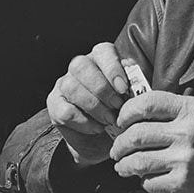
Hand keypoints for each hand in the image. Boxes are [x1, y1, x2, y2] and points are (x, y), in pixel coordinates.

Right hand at [46, 43, 129, 166]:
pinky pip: (65, 111)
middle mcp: (79, 67)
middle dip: (102, 89)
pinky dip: (84, 122)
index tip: (123, 89)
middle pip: (81, 66)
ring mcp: (63, 84)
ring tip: (109, 120)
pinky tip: (97, 128)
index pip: (103, 51)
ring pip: (72, 87)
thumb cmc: (120, 113)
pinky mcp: (54, 105)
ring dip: (94, 107)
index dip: (112, 68)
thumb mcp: (131, 98)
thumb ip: (135, 87)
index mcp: (100, 59)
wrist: (102, 141)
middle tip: (117, 107)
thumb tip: (138, 83)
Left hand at [110, 91, 193, 192]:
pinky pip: (149, 182)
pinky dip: (144, 182)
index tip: (121, 122)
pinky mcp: (184, 183)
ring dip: (124, 166)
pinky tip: (149, 180)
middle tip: (117, 150)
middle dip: (119, 144)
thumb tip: (137, 117)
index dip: (126, 113)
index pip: (147, 103)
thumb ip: (176, 113)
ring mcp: (185, 158)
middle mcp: (188, 131)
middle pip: (136, 134)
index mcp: (193, 109)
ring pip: (137, 161)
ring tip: (123, 167)